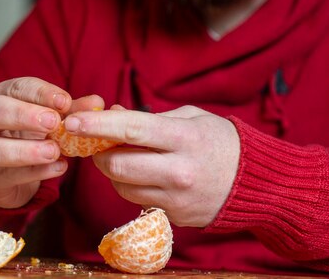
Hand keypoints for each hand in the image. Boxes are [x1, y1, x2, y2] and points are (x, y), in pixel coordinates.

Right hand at [0, 77, 104, 208]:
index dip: (41, 93)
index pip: (17, 87)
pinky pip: (7, 175)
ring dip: (26, 150)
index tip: (65, 102)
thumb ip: (72, 111)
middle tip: (53, 123)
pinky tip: (57, 168)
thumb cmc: (29, 137)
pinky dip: (35, 172)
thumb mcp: (51, 121)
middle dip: (24, 115)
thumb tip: (97, 102)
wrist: (10, 175)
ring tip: (54, 151)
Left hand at [63, 105, 240, 226]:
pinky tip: (140, 173)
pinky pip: (135, 199)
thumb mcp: (190, 117)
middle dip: (98, 153)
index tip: (72, 121)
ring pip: (121, 186)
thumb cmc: (219, 142)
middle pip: (117, 165)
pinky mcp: (174, 215)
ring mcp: (176, 197)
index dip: (96, 125)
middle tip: (96, 144)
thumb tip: (111, 113)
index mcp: (184, 137)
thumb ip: (148, 117)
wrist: (257, 183)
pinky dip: (128, 185)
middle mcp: (179, 169)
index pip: (130, 130)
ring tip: (123, 157)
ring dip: (111, 171)